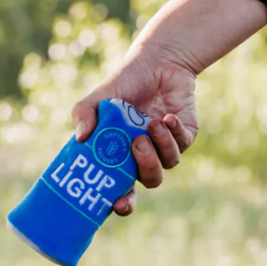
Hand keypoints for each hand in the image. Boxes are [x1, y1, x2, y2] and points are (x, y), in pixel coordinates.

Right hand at [72, 50, 197, 215]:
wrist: (156, 61)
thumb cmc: (124, 83)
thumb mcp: (97, 98)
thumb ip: (83, 115)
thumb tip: (80, 138)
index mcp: (121, 158)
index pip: (121, 190)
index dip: (120, 203)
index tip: (117, 204)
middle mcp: (144, 157)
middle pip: (149, 181)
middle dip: (145, 169)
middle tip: (137, 146)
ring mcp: (165, 147)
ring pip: (167, 164)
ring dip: (160, 146)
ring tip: (150, 124)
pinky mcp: (185, 136)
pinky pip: (183, 145)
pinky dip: (173, 132)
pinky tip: (166, 117)